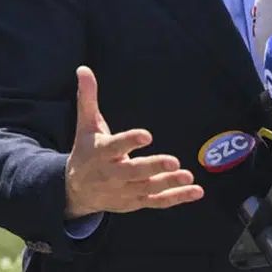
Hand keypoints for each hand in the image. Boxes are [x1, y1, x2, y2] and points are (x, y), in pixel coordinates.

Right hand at [63, 66, 203, 218]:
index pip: (115, 147)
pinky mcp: (136, 202)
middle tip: (174, 161)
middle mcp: (112, 174)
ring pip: (148, 188)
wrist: (75, 191)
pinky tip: (196, 191)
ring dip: (169, 183)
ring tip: (188, 175)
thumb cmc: (85, 151)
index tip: (147, 135)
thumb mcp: (85, 125)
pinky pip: (157, 202)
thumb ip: (88, 98)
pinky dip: (176, 198)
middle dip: (153, 167)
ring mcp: (125, 191)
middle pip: (134, 172)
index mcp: (100, 153)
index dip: (130, 141)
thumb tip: (83, 69)